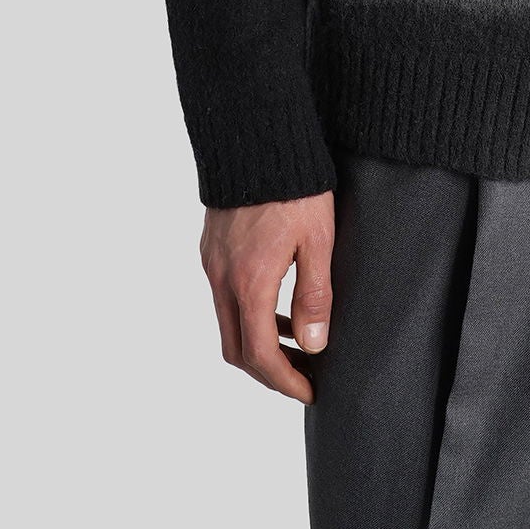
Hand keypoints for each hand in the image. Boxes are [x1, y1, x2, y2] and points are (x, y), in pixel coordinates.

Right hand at [200, 192, 335, 403]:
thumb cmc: (295, 185)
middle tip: (302, 376)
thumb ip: (315, 295)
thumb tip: (314, 344)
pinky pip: (224, 297)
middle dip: (267, 372)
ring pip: (227, 324)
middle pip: (235, 349)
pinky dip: (248, 314)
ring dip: (258, 342)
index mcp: (250, 281)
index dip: (284, 381)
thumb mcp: (318, 239)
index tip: (309, 391)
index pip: (259, 354)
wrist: (257, 137)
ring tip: (297, 343)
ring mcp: (212, 263)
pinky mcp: (211, 248)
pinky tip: (278, 304)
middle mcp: (222, 277)